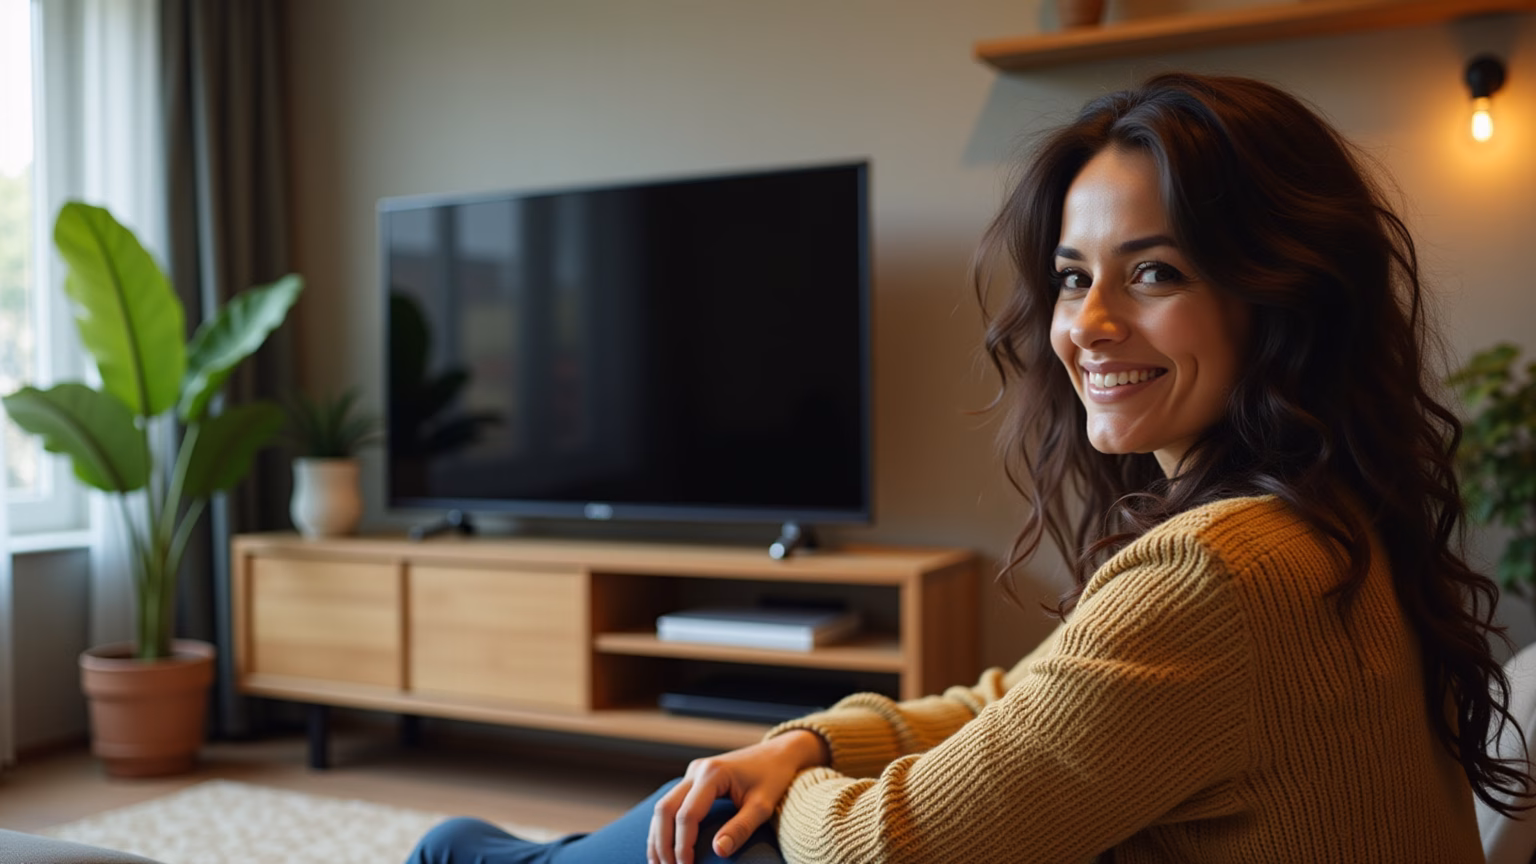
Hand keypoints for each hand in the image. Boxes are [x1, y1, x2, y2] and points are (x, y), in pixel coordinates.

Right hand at [647, 730, 827, 863]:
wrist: (777, 754)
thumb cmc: (773, 779)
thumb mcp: (762, 806)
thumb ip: (741, 828)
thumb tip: (719, 851)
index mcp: (712, 774)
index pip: (687, 814)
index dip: (683, 845)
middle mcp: (696, 770)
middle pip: (665, 809)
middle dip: (663, 843)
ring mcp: (692, 773)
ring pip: (662, 805)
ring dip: (657, 836)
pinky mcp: (693, 779)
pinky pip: (670, 803)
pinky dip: (663, 826)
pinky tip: (662, 847)